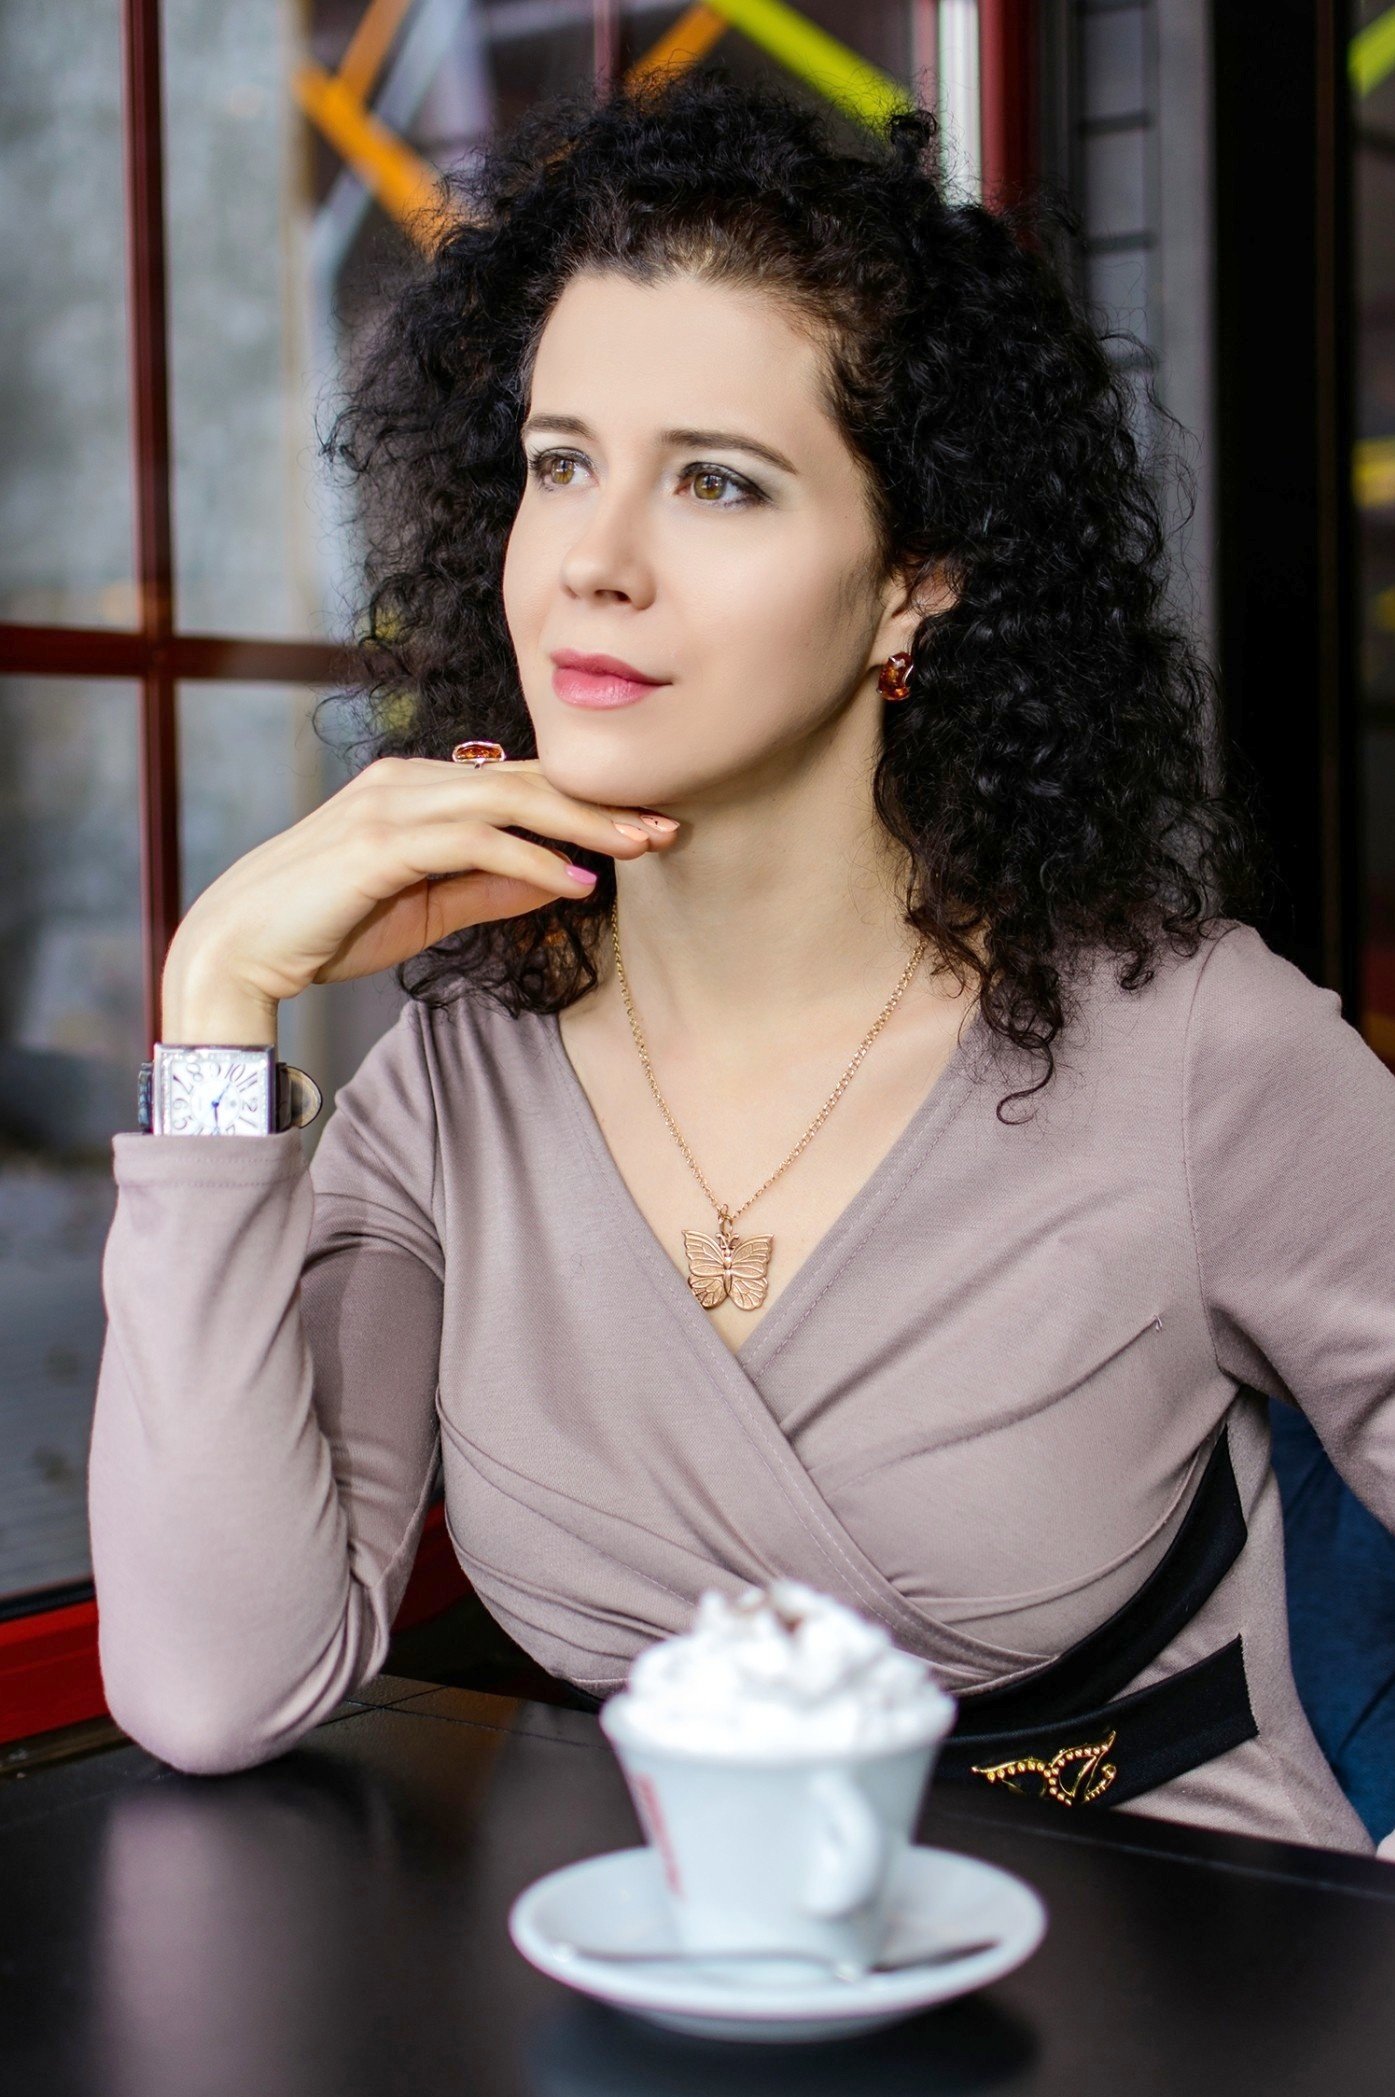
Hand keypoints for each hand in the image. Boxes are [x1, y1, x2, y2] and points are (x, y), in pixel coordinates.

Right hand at [162, 756, 678, 1023]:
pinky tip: (577, 884)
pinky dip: (534, 860)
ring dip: (584, 824)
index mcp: (416, 787)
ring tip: (643, 846)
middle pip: (525, 780)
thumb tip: (558, 882)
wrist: (239, 948)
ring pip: (510, 799)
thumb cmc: (326, 929)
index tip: (646, 825)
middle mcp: (407, 780)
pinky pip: (476, 841)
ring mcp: (392, 804)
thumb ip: (487, 888)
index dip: (586, 803)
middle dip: (602, 803)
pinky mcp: (380, 841)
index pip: (517, 784)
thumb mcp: (425, 908)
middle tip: (669, 822)